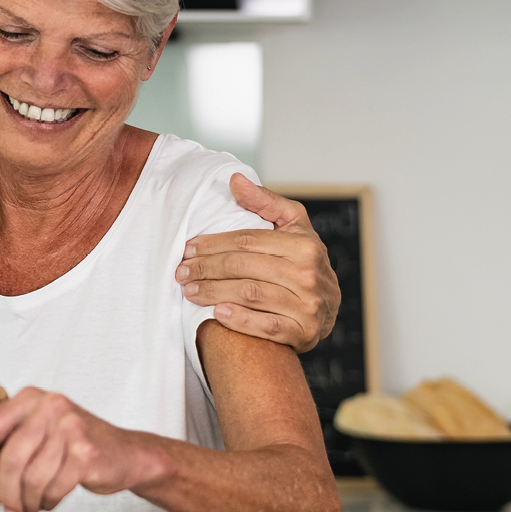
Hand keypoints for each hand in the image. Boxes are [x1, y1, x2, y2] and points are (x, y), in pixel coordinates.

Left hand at [0, 388, 168, 511]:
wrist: (124, 454)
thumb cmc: (71, 445)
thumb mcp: (27, 435)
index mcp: (26, 399)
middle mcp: (47, 405)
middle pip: (9, 459)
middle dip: (3, 494)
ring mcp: (70, 426)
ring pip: (31, 477)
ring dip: (25, 503)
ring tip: (26, 511)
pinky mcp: (86, 451)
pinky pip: (53, 487)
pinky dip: (46, 502)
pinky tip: (47, 502)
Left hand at [175, 174, 338, 352]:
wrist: (328, 305)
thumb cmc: (303, 259)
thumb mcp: (292, 225)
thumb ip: (265, 202)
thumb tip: (235, 179)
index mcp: (303, 244)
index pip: (246, 241)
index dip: (212, 244)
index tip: (188, 248)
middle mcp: (308, 274)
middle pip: (243, 267)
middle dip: (206, 268)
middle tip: (181, 272)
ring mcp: (307, 305)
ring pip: (250, 294)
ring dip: (214, 293)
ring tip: (190, 292)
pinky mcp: (303, 332)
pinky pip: (267, 326)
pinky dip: (240, 320)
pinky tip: (217, 313)